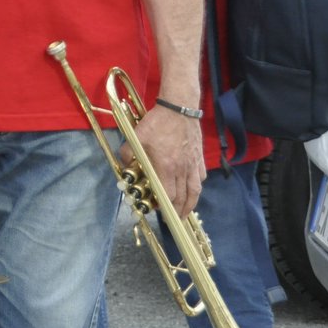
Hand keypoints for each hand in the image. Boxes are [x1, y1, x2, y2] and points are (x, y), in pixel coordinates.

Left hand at [125, 102, 205, 217]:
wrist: (179, 107)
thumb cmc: (157, 122)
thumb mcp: (136, 137)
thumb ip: (128, 155)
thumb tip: (126, 167)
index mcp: (166, 167)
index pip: (168, 195)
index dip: (164, 207)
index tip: (159, 212)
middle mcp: (182, 169)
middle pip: (183, 197)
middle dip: (177, 211)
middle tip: (173, 220)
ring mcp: (193, 164)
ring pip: (195, 190)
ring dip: (190, 204)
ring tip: (186, 212)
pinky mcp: (199, 157)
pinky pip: (200, 178)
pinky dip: (197, 187)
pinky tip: (193, 190)